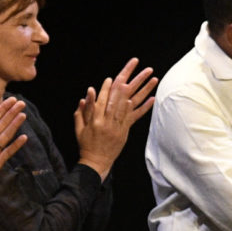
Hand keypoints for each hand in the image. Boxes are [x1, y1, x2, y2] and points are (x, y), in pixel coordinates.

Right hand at [73, 59, 156, 175]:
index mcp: (95, 119)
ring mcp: (118, 126)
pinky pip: (136, 117)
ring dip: (143, 90)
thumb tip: (86, 95)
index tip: (112, 78)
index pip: (102, 100)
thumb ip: (82, 111)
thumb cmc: (85, 144)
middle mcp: (108, 121)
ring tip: (152, 78)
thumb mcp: (79, 127)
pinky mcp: (125, 131)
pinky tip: (152, 98)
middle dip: (131, 81)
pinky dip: (144, 107)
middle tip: (140, 69)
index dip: (107, 89)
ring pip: (131, 104)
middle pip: (120, 97)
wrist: (96, 161)